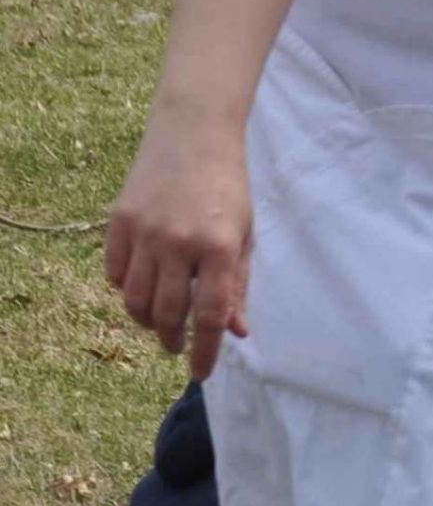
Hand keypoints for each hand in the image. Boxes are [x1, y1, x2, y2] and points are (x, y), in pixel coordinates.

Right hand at [106, 101, 252, 379]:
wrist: (194, 133)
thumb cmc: (227, 186)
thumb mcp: (244, 233)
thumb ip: (239, 284)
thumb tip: (236, 332)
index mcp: (219, 247)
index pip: (211, 316)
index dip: (206, 352)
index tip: (201, 373)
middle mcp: (179, 243)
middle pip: (167, 315)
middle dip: (171, 339)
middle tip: (176, 346)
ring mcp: (145, 232)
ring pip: (136, 301)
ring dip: (147, 321)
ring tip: (159, 322)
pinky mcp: (119, 222)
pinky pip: (116, 275)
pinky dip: (127, 290)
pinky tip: (141, 286)